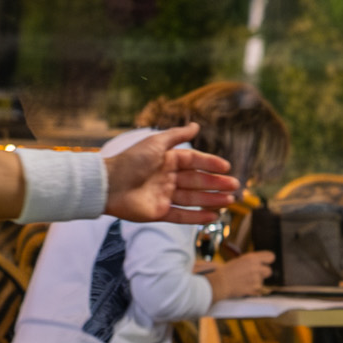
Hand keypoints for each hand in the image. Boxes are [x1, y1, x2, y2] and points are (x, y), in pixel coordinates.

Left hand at [104, 125, 240, 225]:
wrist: (108, 185)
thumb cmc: (130, 161)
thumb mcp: (156, 143)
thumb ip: (177, 135)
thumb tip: (196, 125)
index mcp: (166, 160)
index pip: (194, 161)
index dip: (210, 164)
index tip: (227, 167)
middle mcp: (167, 178)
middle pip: (197, 181)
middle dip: (216, 184)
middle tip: (235, 187)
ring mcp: (164, 196)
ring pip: (193, 198)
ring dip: (212, 200)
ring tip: (230, 201)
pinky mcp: (159, 213)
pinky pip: (182, 215)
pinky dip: (197, 217)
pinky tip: (213, 216)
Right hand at [198, 249, 274, 300]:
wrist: (220, 283)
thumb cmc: (227, 271)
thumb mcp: (240, 260)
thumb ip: (253, 261)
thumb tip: (262, 261)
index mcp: (252, 258)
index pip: (271, 257)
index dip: (268, 260)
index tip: (266, 262)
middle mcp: (256, 267)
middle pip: (269, 271)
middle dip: (263, 273)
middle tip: (254, 274)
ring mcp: (256, 279)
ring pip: (262, 280)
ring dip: (256, 281)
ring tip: (245, 280)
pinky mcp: (255, 288)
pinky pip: (258, 289)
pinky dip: (253, 289)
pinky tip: (244, 286)